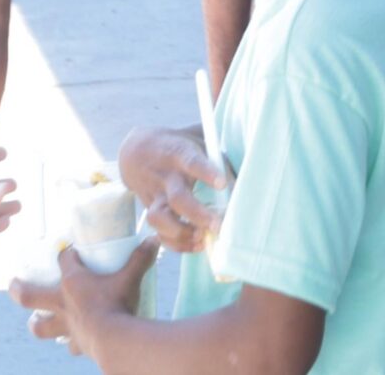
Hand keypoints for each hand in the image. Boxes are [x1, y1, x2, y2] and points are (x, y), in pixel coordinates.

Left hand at [12, 240, 157, 358]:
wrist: (115, 341)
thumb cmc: (117, 304)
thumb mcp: (131, 278)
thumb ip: (141, 258)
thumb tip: (154, 239)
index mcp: (73, 283)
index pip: (64, 260)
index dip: (66, 253)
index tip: (71, 249)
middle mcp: (63, 304)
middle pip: (30, 296)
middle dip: (20, 289)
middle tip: (14, 284)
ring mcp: (67, 326)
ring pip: (43, 327)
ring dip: (38, 324)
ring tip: (35, 321)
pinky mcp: (78, 343)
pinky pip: (72, 344)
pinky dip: (73, 342)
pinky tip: (76, 341)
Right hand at [116, 126, 225, 254]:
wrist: (137, 151)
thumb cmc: (178, 147)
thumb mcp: (196, 140)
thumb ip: (218, 157)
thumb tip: (247, 178)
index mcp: (179, 154)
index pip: (192, 162)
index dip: (207, 173)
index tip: (222, 184)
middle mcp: (166, 177)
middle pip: (177, 198)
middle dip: (197, 214)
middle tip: (217, 225)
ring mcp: (156, 195)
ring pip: (159, 218)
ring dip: (182, 233)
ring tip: (203, 238)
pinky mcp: (151, 211)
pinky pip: (159, 232)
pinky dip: (176, 244)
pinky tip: (197, 245)